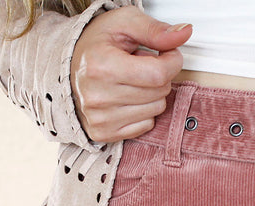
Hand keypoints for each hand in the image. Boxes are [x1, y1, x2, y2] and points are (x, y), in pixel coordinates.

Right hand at [70, 7, 192, 142]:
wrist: (70, 65)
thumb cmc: (97, 43)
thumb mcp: (125, 23)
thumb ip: (155, 30)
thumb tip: (184, 33)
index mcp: (101, 66)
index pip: (158, 74)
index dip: (173, 61)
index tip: (168, 54)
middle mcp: (97, 96)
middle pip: (159, 93)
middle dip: (160, 76)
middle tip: (142, 65)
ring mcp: (99, 118)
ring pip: (155, 110)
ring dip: (152, 94)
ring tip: (132, 80)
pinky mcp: (103, 133)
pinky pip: (145, 126)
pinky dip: (143, 111)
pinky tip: (128, 97)